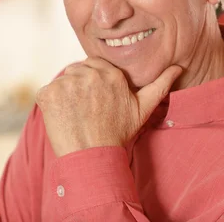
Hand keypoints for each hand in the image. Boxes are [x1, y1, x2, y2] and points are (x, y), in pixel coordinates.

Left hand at [36, 57, 181, 156]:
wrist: (93, 157)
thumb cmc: (118, 133)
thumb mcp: (143, 108)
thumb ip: (159, 85)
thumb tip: (178, 68)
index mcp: (110, 73)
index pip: (93, 65)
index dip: (91, 82)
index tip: (92, 99)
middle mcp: (88, 74)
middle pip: (76, 71)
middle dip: (77, 87)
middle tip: (83, 110)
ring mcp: (67, 83)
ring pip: (61, 82)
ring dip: (64, 95)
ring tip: (74, 115)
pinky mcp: (49, 94)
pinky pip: (46, 92)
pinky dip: (50, 104)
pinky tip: (62, 118)